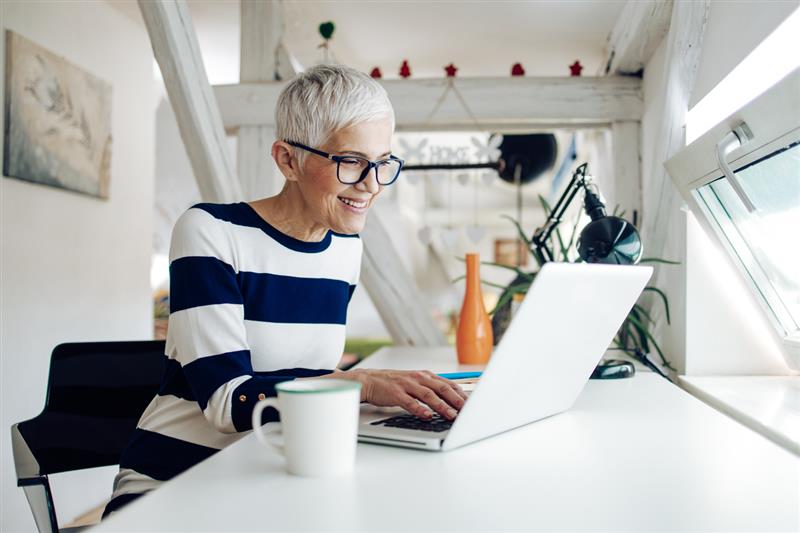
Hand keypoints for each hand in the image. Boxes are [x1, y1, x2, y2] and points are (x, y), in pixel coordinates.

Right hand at [336, 369, 467, 419]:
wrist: (369, 381)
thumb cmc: (394, 384)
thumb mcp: (415, 383)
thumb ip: (431, 390)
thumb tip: (451, 402)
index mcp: (426, 376)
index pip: (448, 384)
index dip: (461, 394)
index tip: (472, 404)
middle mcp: (419, 378)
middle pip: (442, 388)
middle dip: (456, 400)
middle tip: (467, 410)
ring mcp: (407, 385)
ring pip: (428, 395)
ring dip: (442, 406)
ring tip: (451, 415)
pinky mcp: (395, 393)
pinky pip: (409, 402)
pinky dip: (419, 409)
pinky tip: (427, 415)